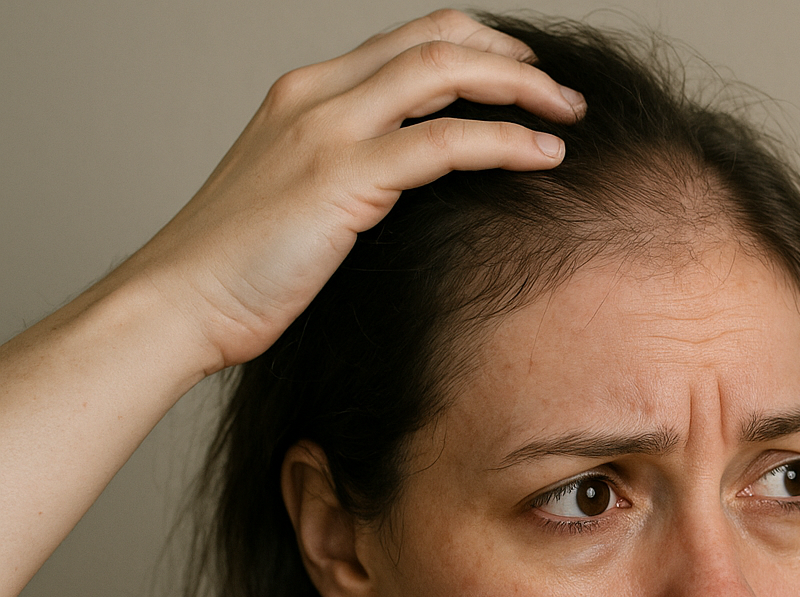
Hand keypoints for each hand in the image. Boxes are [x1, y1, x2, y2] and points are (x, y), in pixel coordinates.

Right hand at [117, 8, 583, 374]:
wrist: (179, 303)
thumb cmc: (240, 270)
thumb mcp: (301, 201)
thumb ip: (354, 174)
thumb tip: (418, 185)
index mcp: (307, 94)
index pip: (407, 40)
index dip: (476, 47)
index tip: (524, 77)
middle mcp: (317, 95)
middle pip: (435, 39)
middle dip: (511, 57)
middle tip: (563, 91)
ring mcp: (327, 130)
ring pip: (444, 72)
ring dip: (521, 87)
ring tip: (569, 113)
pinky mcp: (342, 177)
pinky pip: (445, 141)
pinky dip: (505, 141)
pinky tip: (546, 155)